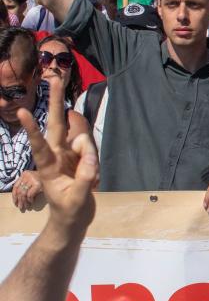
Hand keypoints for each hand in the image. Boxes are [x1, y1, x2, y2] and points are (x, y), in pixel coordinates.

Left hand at [11, 170, 42, 212]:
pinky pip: (30, 194)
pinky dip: (30, 199)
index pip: (16, 186)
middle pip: (19, 190)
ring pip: (24, 193)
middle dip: (19, 200)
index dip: (14, 195)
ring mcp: (32, 179)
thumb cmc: (44, 179)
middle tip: (20, 207)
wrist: (54, 175)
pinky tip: (32, 202)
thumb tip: (19, 198)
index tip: (15, 202)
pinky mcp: (37, 184)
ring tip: (25, 206)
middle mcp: (27, 176)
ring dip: (24, 201)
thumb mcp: (33, 180)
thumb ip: (26, 184)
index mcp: (24, 174)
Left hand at [17, 74, 95, 234]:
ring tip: (90, 180)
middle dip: (55, 102)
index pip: (40, 145)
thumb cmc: (70, 212)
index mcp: (49, 168)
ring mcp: (69, 155)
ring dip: (89, 156)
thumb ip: (84, 178)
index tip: (21, 111)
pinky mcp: (80, 157)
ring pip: (82, 141)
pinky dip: (94, 162)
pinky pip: (90, 149)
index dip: (32, 129)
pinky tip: (91, 178)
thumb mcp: (77, 200)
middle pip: (56, 124)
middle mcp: (57, 155)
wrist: (73, 220)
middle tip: (55, 79)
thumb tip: (90, 156)